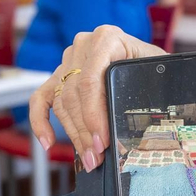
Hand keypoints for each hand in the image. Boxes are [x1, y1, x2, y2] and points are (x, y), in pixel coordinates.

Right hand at [29, 24, 163, 168]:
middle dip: (86, 131)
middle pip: (74, 95)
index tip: (102, 140)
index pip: (90, 80)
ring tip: (88, 157)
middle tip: (97, 156)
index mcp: (107, 38)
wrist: (145, 56)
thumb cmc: (152, 64)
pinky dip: (40, 121)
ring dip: (73, 134)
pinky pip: (42, 99)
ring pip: (62, 103)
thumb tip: (146, 125)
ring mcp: (68, 60)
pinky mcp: (59, 76)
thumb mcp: (156, 70)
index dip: (94, 114)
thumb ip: (151, 87)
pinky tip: (47, 142)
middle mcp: (83, 46)